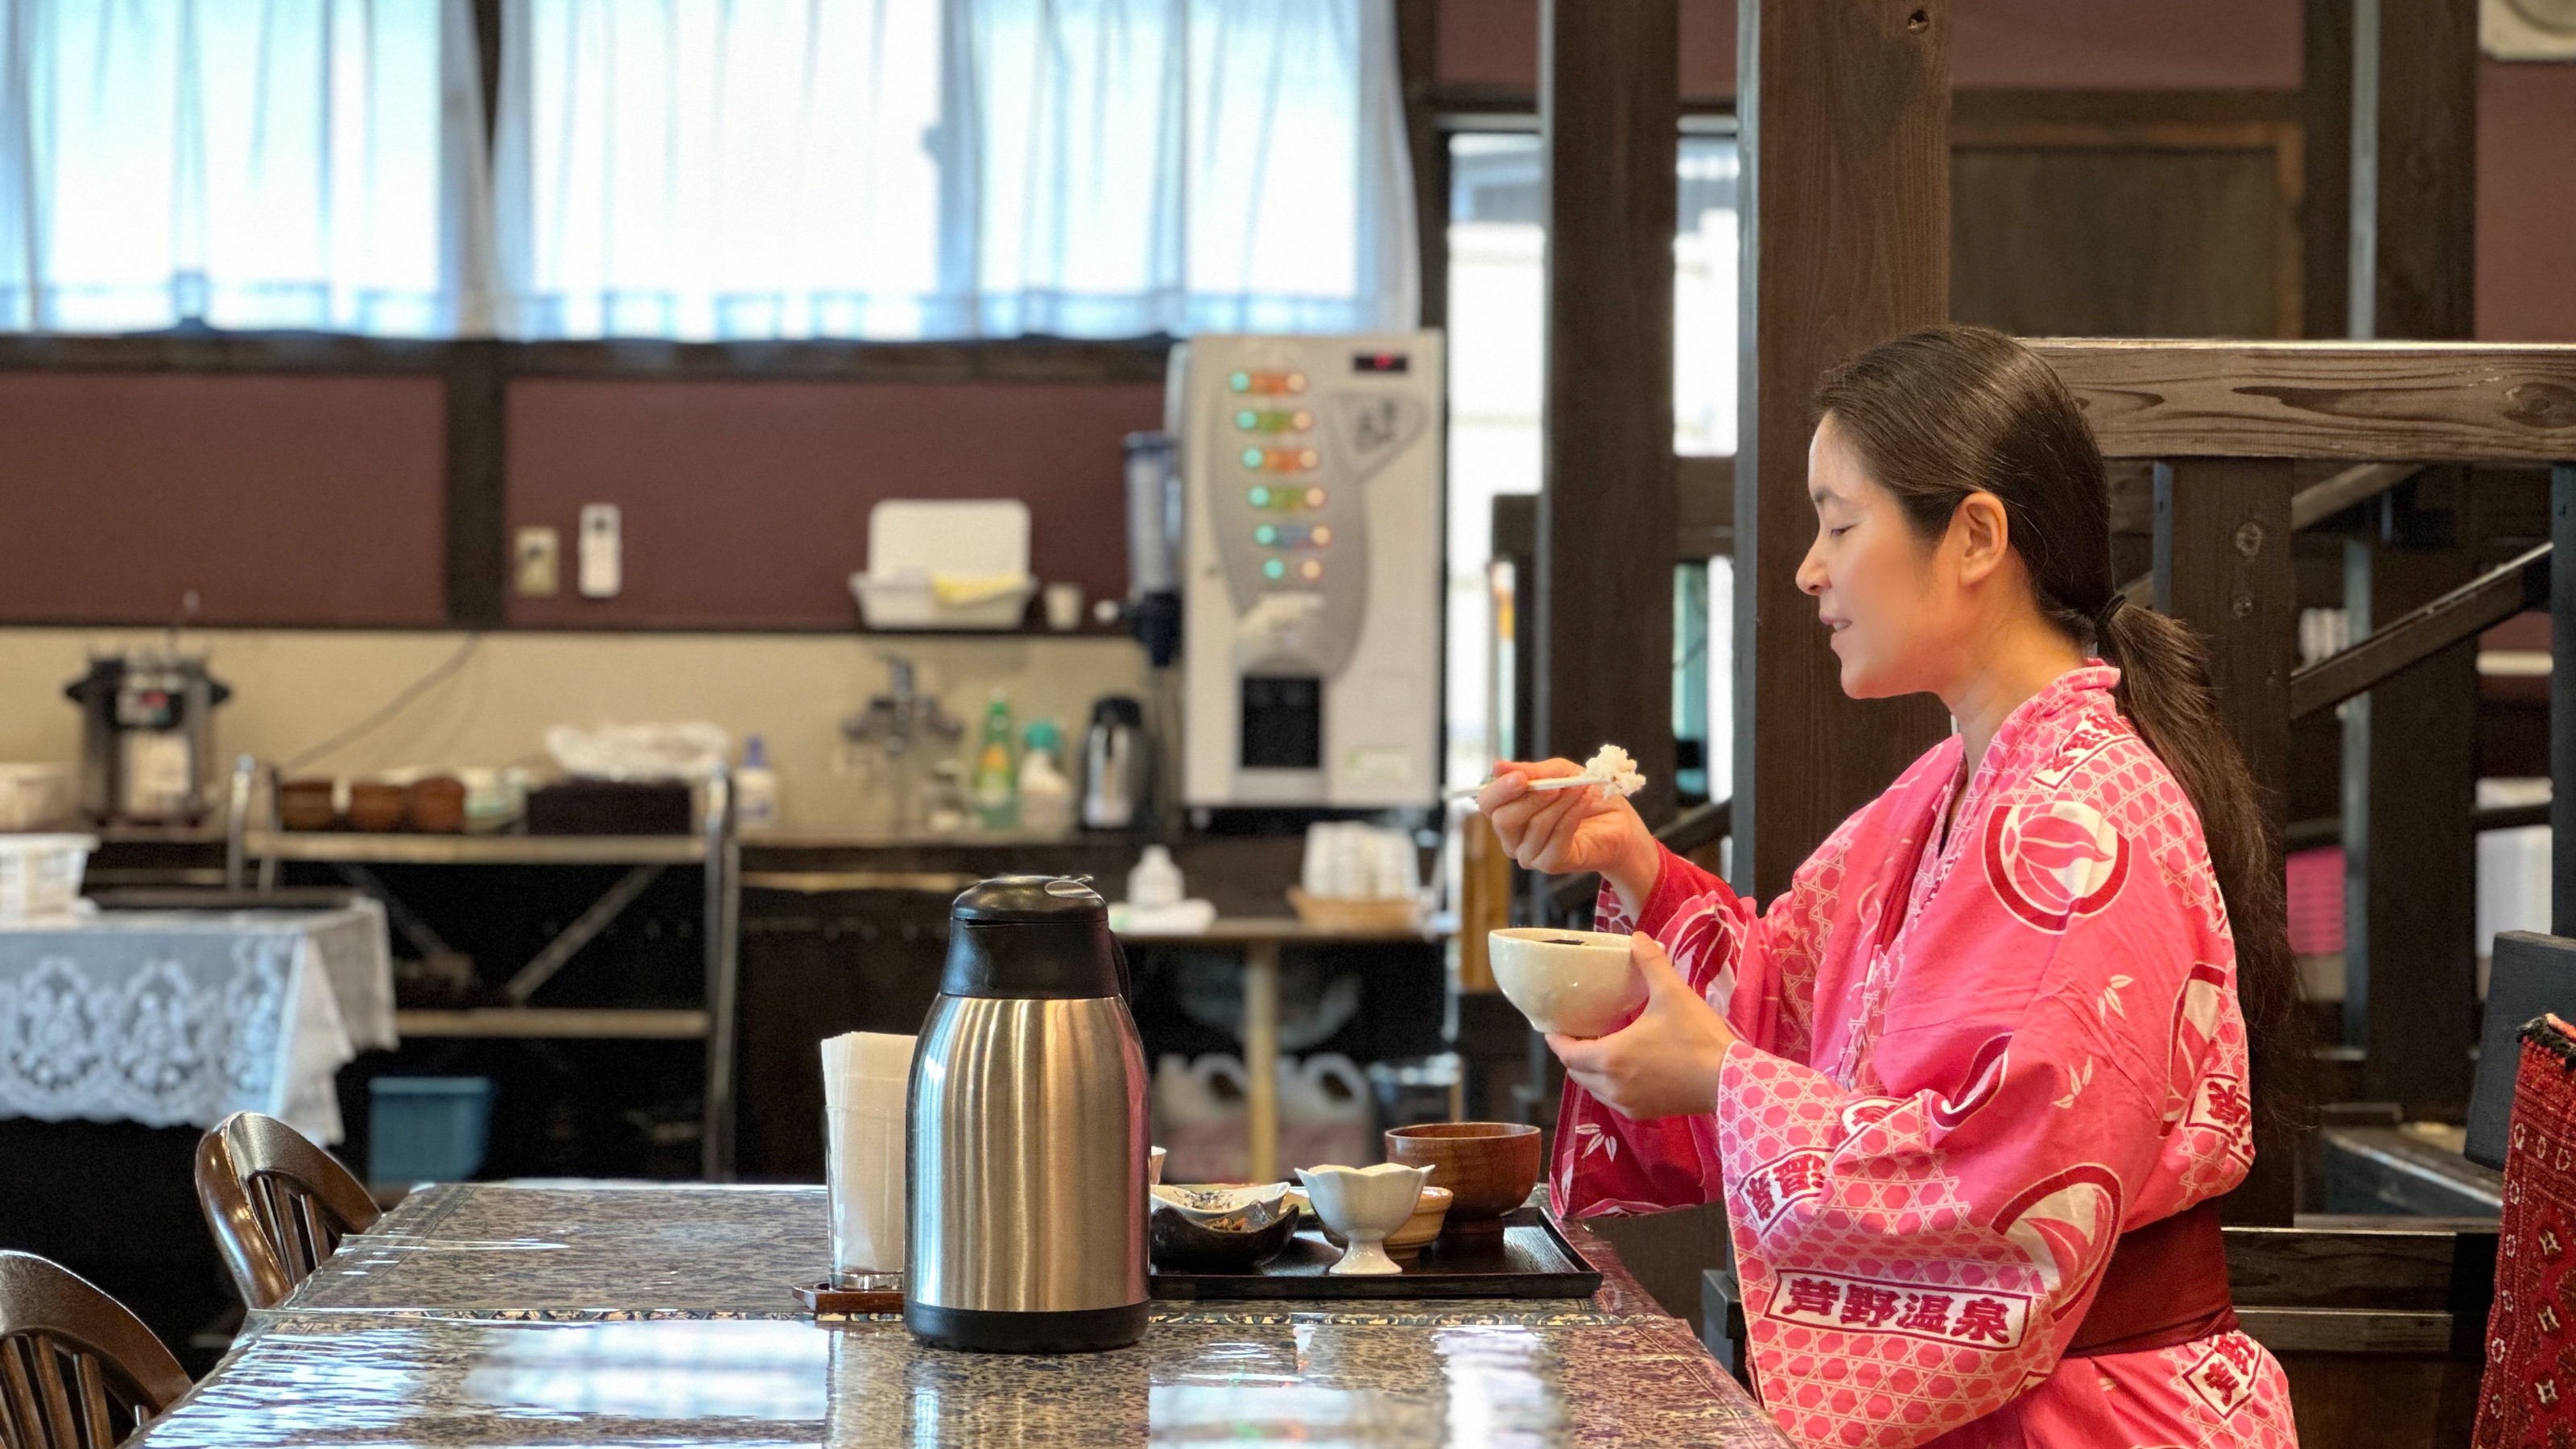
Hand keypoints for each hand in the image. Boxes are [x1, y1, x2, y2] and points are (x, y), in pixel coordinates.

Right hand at [1476, 761, 1659, 903]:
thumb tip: (1497, 766)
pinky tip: (1585, 802)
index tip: (1521, 778)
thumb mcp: (1560, 773)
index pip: (1487, 803)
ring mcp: (1529, 853)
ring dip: (1560, 803)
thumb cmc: (1585, 796)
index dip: (1500, 790)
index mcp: (1508, 811)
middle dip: (1531, 798)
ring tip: (1581, 788)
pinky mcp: (1550, 863)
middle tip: (1557, 785)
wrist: (1619, 824)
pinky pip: (1556, 838)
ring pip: (1534, 826)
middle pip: (1503, 819)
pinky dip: (1572, 815)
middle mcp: (1512, 836)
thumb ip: (1531, 772)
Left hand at [1548, 933, 1737, 1119]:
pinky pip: (1614, 1100)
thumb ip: (1651, 963)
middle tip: (1579, 1032)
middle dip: (1573, 1054)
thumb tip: (1637, 937)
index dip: (1557, 1040)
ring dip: (1590, 1071)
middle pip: (1577, 1072)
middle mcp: (1611, 1086)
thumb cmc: (1697, 1037)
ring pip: (1593, 1088)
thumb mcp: (1672, 993)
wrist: (1729, 1079)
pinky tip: (1624, 1069)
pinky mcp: (1645, 1113)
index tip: (1555, 1026)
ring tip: (1600, 1048)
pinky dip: (1609, 1085)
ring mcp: (1628, 1104)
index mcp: (1610, 1057)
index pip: (1567, 1053)